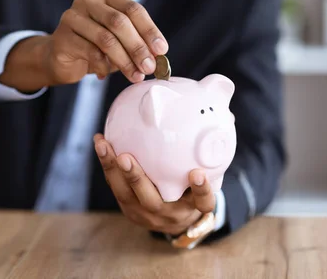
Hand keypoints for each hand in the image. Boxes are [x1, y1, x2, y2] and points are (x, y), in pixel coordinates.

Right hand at [44, 0, 168, 84]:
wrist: (59, 57)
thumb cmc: (94, 47)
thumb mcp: (119, 41)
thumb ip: (137, 43)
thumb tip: (159, 57)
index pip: (133, 9)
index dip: (149, 30)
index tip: (162, 50)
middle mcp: (88, 1)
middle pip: (119, 22)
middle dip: (138, 47)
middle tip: (149, 67)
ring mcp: (72, 17)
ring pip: (106, 39)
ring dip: (125, 60)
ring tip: (136, 76)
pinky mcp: (62, 37)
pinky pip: (90, 53)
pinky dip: (103, 66)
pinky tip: (106, 75)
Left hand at [94, 134, 216, 235]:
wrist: (176, 218)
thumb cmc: (194, 187)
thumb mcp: (209, 174)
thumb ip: (213, 147)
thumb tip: (225, 109)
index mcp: (194, 207)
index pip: (202, 202)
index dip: (200, 190)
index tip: (197, 174)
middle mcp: (169, 213)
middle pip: (152, 201)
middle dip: (137, 179)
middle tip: (125, 158)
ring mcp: (146, 214)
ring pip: (126, 194)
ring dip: (112, 169)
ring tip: (103, 144)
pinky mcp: (128, 208)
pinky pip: (115, 186)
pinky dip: (107, 165)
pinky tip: (101, 141)